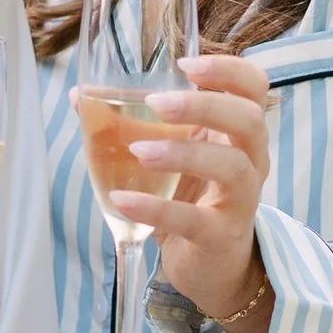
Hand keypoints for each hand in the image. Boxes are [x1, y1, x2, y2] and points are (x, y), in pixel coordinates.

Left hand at [108, 55, 271, 331]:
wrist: (210, 267)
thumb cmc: (190, 198)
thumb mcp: (165, 155)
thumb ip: (126, 125)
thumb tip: (78, 97)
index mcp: (237, 132)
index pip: (253, 86)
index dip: (228, 70)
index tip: (185, 65)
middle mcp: (250, 160)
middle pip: (249, 119)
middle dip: (204, 104)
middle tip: (157, 104)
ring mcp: (241, 200)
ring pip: (232, 166)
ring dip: (183, 153)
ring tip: (138, 152)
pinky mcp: (221, 237)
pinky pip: (194, 220)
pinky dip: (156, 208)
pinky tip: (122, 200)